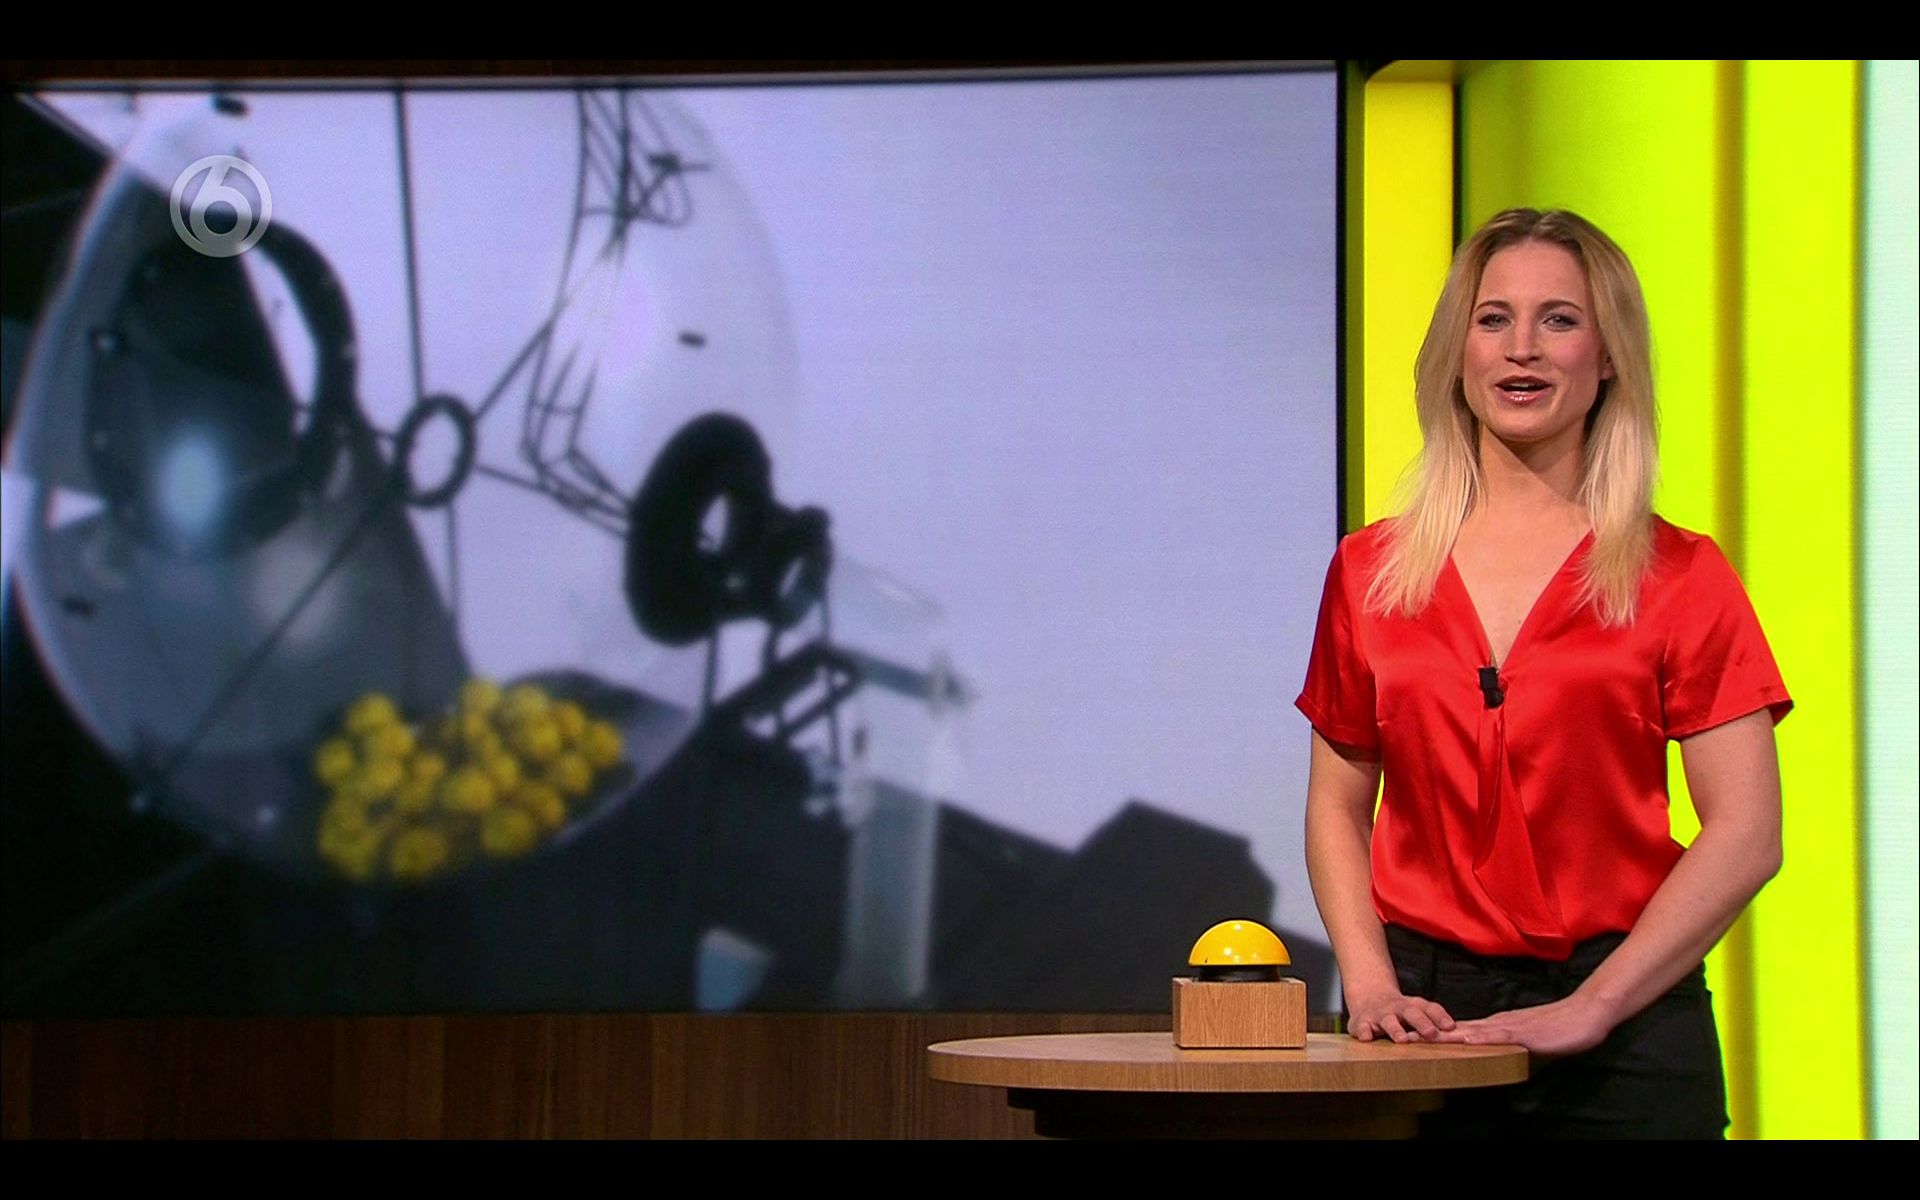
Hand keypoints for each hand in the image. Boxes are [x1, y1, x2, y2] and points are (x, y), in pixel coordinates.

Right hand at [1345, 987, 1455, 1043]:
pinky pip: (1362, 1026)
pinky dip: (1363, 1031)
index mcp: (1414, 1007)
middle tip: (1431, 1034)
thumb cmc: (1401, 1011)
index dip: (1441, 1017)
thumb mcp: (1418, 1012)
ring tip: (1401, 1040)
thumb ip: (1435, 1022)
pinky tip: (1366, 1037)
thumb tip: (1462, 1035)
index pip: (1430, 1009)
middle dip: (1422, 1023)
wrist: (1369, 997)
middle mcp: (1398, 1008)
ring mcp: (1380, 1015)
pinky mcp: (1361, 1022)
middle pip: (1412, 1013)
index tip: (1451, 1027)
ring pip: (1388, 1021)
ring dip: (1395, 1029)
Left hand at [1429, 993, 1612, 1058]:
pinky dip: (1478, 1038)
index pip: (1461, 1030)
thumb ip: (1513, 1048)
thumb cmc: (1562, 1028)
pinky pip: (1497, 1035)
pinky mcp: (1524, 1033)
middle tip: (1403, 1036)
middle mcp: (1498, 1023)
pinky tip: (1463, 1040)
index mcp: (1499, 1025)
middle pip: (1457, 1028)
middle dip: (1430, 1033)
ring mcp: (1509, 1026)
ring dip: (1445, 1035)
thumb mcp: (1531, 1043)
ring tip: (1421, 1038)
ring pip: (1470, 1031)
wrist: (1586, 1014)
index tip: (1414, 1037)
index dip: (1436, 1034)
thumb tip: (1499, 1060)